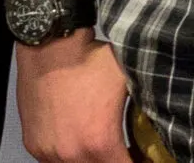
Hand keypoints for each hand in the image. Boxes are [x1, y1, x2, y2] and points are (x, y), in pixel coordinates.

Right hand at [17, 34, 133, 162]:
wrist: (50, 42)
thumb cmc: (88, 59)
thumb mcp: (128, 82)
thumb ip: (143, 113)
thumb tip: (161, 123)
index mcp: (100, 143)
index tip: (138, 156)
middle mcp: (71, 154)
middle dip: (111, 162)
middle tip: (120, 151)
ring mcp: (48, 151)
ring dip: (88, 160)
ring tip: (96, 145)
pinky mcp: (33, 143)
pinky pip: (53, 161)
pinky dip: (67, 155)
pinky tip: (76, 140)